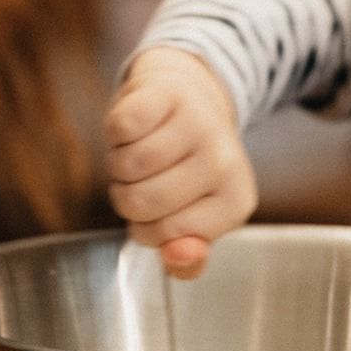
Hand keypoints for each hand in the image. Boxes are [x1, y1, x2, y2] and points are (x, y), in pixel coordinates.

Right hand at [102, 46, 255, 278]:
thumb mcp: (194, 219)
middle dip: (126, 195)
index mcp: (235, 202)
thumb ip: (186, 258)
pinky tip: (136, 127)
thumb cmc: (186, 167)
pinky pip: (119, 128)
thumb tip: (176, 256)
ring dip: (118, 163)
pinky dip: (115, 132)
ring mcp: (199, 123)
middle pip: (140, 202)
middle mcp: (224, 162)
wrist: (188, 98)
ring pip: (126, 166)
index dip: (146, 227)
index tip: (160, 208)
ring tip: (139, 151)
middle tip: (144, 178)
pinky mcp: (169, 92)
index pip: (164, 236)